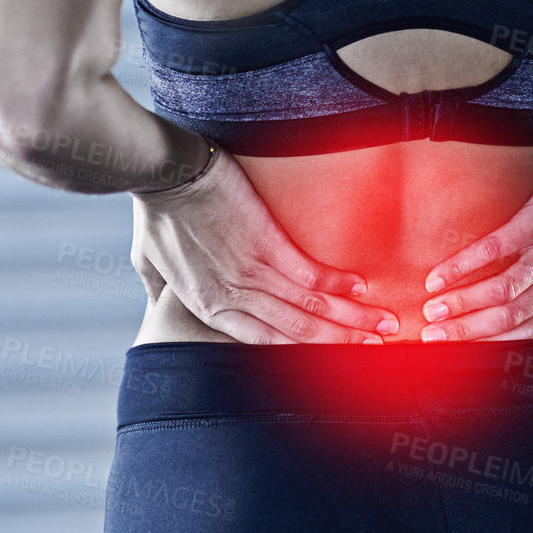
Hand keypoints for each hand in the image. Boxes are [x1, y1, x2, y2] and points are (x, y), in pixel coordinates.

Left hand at [130, 145, 399, 343]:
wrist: (164, 175)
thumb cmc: (155, 212)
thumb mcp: (148, 261)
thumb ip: (159, 287)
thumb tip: (153, 302)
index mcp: (209, 307)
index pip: (265, 341)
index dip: (303, 351)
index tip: (333, 358)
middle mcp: (235, 298)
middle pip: (297, 331)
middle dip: (342, 342)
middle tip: (378, 348)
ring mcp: (252, 273)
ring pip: (310, 307)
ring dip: (351, 318)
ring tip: (384, 323)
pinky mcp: (265, 242)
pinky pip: (308, 272)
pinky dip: (337, 282)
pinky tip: (360, 286)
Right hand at [417, 138, 532, 341]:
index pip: (529, 333)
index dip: (490, 345)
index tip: (458, 352)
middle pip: (508, 318)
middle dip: (466, 331)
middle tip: (430, 336)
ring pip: (501, 291)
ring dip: (461, 304)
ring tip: (430, 310)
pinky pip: (494, 251)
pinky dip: (463, 266)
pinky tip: (439, 276)